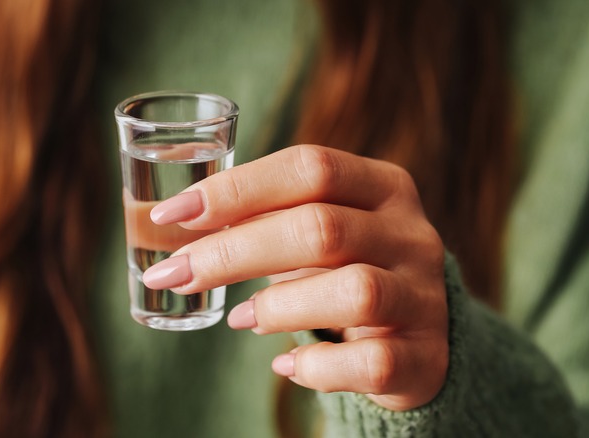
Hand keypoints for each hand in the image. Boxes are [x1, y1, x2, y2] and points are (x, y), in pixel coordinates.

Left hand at [143, 145, 447, 410]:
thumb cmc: (344, 269)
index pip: (310, 168)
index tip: (171, 214)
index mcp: (382, 187)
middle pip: (321, 229)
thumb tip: (163, 220)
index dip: (236, 188)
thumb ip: (253, 221)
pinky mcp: (426, 357)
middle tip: (176, 273)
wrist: (417, 335)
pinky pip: (371, 363)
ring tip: (240, 319)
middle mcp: (411, 235)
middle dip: (234, 251)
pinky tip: (285, 366)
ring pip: (354, 292)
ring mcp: (424, 297)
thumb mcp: (312, 231)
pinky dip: (317, 367)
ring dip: (278, 307)